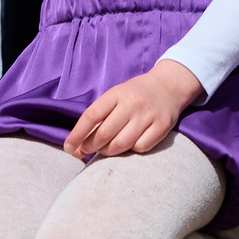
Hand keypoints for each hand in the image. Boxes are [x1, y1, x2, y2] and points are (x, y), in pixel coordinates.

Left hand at [64, 58, 204, 158]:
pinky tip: (130, 144)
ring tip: (105, 149)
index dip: (77, 134)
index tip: (69, 147)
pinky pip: (141, 147)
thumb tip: (77, 144)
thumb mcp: (116, 95)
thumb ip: (99, 115)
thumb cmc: (135, 94)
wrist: (169, 86)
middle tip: (86, 151)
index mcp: (116, 94)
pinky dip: (132, 150)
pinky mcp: (162, 126)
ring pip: (121, 144)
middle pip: (105, 134)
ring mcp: (148, 115)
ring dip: (109, 152)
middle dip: (90, 147)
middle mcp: (132, 104)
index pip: (91, 116)